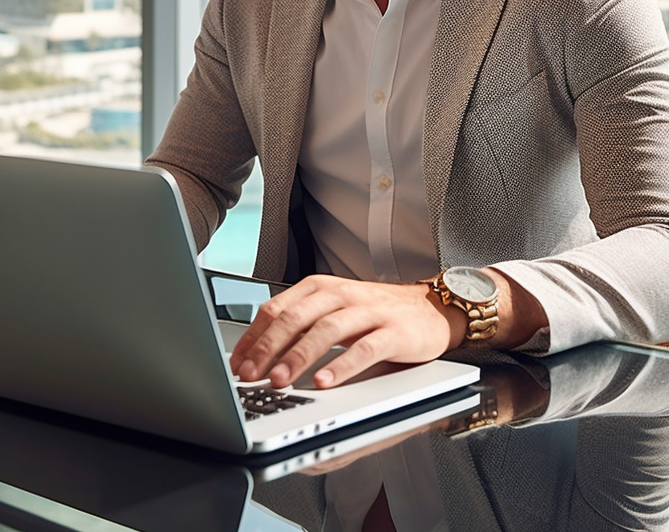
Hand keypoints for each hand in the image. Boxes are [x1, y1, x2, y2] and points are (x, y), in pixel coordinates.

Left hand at [229, 274, 466, 388]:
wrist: (431, 310)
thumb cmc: (376, 314)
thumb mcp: (334, 311)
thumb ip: (301, 325)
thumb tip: (257, 353)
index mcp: (321, 287)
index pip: (278, 307)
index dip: (254, 336)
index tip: (237, 363)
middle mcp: (342, 294)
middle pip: (297, 317)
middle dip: (269, 347)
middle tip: (250, 374)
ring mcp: (369, 311)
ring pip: (327, 330)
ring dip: (299, 356)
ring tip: (280, 380)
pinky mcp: (394, 331)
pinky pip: (365, 348)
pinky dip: (343, 365)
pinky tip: (325, 382)